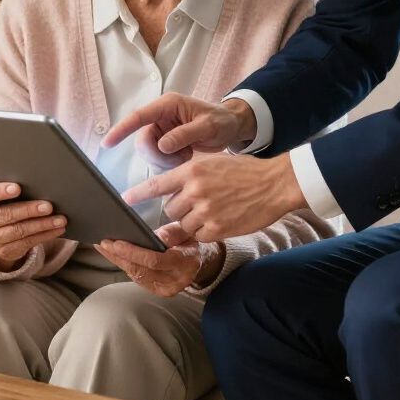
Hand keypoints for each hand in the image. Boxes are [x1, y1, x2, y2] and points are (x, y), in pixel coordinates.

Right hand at [0, 182, 66, 270]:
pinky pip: (27, 243)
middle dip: (29, 210)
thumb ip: (9, 186)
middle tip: (49, 206)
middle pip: (6, 215)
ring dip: (42, 225)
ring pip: (19, 231)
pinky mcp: (4, 251)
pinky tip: (57, 229)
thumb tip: (37, 180)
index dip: (0, 191)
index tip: (17, 188)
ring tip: (60, 219)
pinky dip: (45, 235)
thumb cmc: (0, 201)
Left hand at [95, 223, 225, 296]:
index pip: (154, 260)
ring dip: (117, 261)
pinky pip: (138, 279)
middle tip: (102, 242)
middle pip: (141, 270)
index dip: (133, 252)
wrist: (200, 261)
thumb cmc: (191, 242)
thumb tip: (154, 236)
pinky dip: (124, 266)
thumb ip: (172, 233)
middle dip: (119, 256)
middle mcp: (175, 280)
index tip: (116, 242)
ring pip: (136, 275)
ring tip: (102, 247)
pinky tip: (113, 255)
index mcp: (184, 262)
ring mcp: (167, 289)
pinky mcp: (159, 291)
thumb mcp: (187, 232)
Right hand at [102, 94, 256, 164]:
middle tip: (180, 158)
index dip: (121, 129)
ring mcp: (162, 130)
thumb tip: (163, 145)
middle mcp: (161, 116)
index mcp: (168, 105)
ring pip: (149, 153)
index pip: (139, 116)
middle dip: (157, 156)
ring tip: (187, 156)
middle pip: (143, 141)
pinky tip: (186, 157)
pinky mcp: (165, 142)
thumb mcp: (208, 126)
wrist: (231, 127)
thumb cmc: (221, 121)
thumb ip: (186, 134)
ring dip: (165, 161)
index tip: (107, 143)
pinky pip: (158, 158)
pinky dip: (169, 163)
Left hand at [121, 153, 305, 241]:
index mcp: (192, 169)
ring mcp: (205, 211)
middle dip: (181, 209)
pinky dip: (207, 232)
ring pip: (183, 224)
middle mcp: (194, 190)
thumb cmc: (245, 171)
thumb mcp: (213, 163)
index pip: (156, 184)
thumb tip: (170, 194)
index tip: (125, 200)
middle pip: (170, 208)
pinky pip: (199, 236)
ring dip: (194, 221)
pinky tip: (222, 219)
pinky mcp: (217, 229)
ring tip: (215, 209)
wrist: (274, 184)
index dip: (139, 194)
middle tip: (202, 202)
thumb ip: (190, 177)